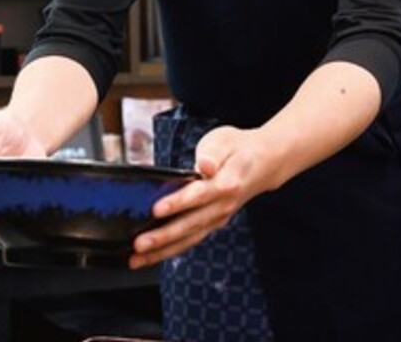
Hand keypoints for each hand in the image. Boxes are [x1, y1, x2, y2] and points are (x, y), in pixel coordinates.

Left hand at [128, 126, 283, 268]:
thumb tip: (204, 165)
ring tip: (137, 259)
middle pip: (190, 224)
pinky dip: (169, 251)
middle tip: (139, 244)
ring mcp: (218, 218)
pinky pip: (189, 241)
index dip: (177, 203)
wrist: (264, 163)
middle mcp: (222, 206)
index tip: (156, 209)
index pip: (198, 195)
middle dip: (163, 236)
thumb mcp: (225, 141)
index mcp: (225, 183)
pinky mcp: (211, 224)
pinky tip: (148, 257)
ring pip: (188, 239)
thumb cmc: (237, 149)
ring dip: (162, 251)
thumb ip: (212, 155)